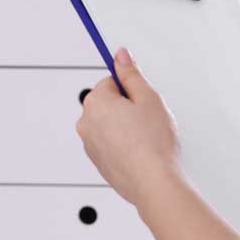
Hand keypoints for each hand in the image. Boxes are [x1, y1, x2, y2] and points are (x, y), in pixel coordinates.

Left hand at [75, 48, 183, 207]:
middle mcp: (86, 123)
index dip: (133, 91)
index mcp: (95, 102)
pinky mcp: (98, 163)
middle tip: (148, 121)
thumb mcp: (148, 98)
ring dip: (125, 127)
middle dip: (128, 109)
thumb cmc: (152, 143)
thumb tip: (120, 56)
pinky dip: (124, 146)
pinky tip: (141, 153)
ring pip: (110, 125)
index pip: (112, 82)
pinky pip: (111, 145)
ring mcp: (90, 145)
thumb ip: (131, 74)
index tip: (144, 101)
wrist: (152, 183)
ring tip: (146, 139)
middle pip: (109, 104)